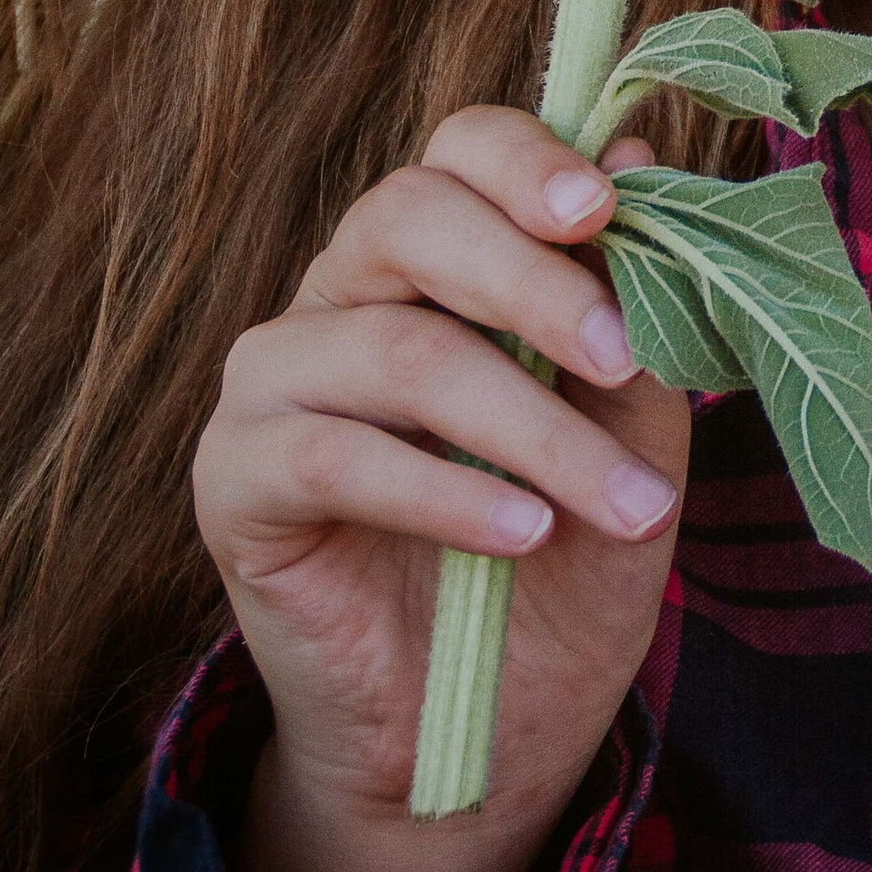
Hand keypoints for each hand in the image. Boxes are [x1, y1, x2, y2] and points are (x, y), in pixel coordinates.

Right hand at [194, 107, 688, 853]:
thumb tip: (636, 153)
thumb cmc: (564, 552)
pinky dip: (446, 493)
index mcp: (437, 252)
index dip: (528, 161)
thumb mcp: (628, 427)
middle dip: (532, 283)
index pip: (460, 149)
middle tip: (619, 359)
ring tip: (622, 505)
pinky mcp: (234, 478)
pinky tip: (523, 533)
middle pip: (410, 216)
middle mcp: (343, 290)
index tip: (606, 209)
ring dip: (527, 427)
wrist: (489, 722)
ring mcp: (276, 378)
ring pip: (396, 350)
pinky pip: (336, 456)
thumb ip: (627, 305)